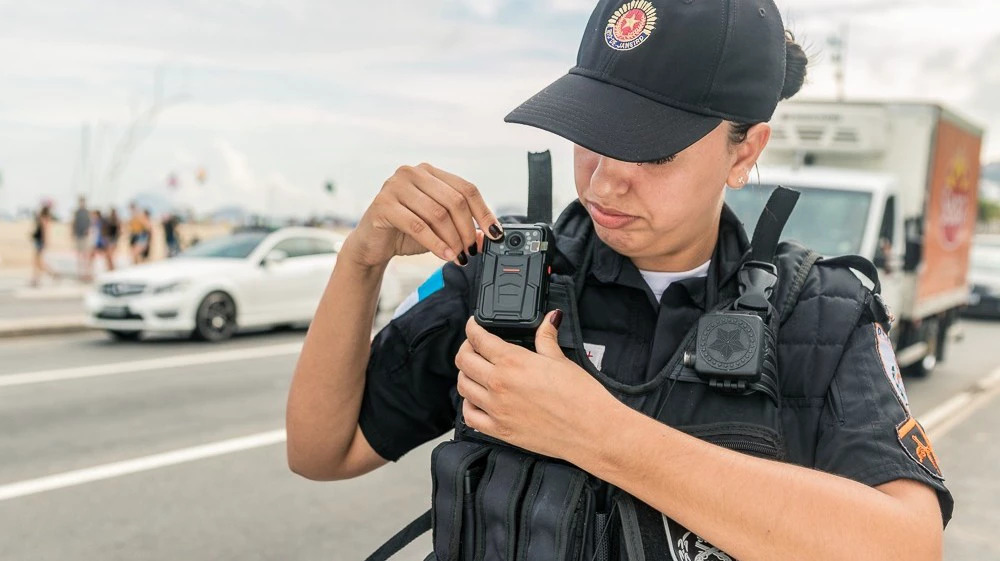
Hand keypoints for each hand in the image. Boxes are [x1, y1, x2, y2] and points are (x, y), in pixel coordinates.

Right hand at [343, 163, 502, 267]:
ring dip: (453, 239)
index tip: (495, 233)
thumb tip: (489, 237)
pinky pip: (417, 225)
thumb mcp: (440, 230)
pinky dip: (436, 243)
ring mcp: (396, 185)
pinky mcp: (383, 204)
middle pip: (455, 200)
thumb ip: (463, 229)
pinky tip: (445, 255)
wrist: (371, 245)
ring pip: (438, 213)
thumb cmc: (405, 233)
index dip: (484, 212)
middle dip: (468, 229)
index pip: (466, 188)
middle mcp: (413, 173)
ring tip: (459, 256)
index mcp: (430, 173)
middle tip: (473, 250)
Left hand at [454, 312, 619, 461]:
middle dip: (466, 349)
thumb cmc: (582, 397)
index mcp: (514, 362)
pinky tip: (478, 400)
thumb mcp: (562, 360)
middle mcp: (499, 384)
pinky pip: (470, 416)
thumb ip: (547, 337)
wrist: (592, 431)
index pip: (478, 339)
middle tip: (474, 346)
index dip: (473, 327)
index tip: (475, 325)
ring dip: (466, 375)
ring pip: (463, 386)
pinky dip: (468, 405)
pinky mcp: (500, 431)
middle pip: (464, 361)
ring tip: (476, 372)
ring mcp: (497, 409)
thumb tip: (549, 318)